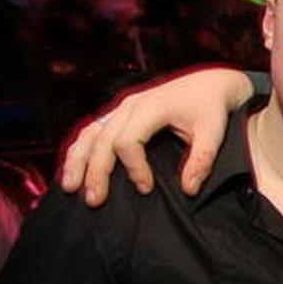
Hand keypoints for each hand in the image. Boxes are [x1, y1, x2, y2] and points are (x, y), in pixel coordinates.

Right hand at [59, 67, 253, 206]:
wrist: (211, 83)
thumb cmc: (212, 108)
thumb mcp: (213, 132)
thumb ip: (202, 160)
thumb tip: (189, 190)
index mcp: (152, 106)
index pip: (128, 141)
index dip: (134, 168)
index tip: (147, 188)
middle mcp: (131, 104)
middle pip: (103, 139)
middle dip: (96, 172)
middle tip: (94, 201)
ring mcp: (122, 106)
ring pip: (90, 132)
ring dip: (78, 160)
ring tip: (69, 187)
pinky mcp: (120, 111)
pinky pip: (94, 129)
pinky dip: (81, 149)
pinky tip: (74, 169)